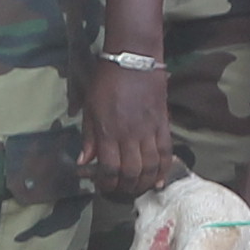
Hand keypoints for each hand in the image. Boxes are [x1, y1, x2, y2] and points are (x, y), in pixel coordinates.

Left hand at [85, 54, 172, 198]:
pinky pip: (166, 153)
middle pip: (130, 172)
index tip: (102, 187)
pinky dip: (163, 170)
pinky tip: (158, 181)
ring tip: (136, 187)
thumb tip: (83, 162)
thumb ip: (89, 137)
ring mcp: (149, 130)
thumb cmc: (106, 82)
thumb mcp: (90, 108)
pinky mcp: (163, 125)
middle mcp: (129, 135)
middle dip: (124, 187)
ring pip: (150, 166)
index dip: (106, 183)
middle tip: (119, 189)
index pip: (109, 168)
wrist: (133, 59)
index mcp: (108, 131)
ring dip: (143, 182)